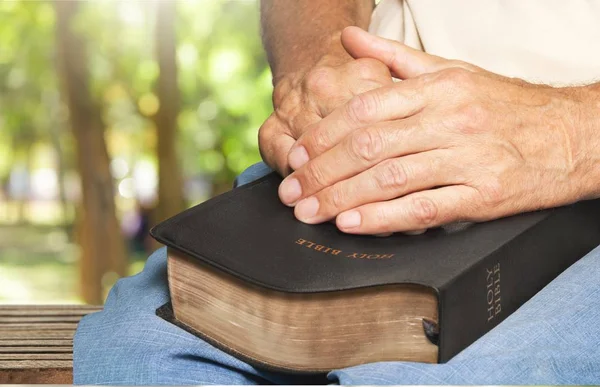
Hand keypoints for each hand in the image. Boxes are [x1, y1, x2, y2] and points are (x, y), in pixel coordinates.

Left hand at [277, 27, 598, 233]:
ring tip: (310, 211)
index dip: (323, 135)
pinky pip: (424, 209)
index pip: (365, 110)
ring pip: (390, 178)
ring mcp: (467, 158)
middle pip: (368, 147)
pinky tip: (352, 223)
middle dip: (321, 171)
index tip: (298, 155)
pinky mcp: (483, 195)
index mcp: (437, 89)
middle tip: (291, 192)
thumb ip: (395, 56)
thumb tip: (350, 39)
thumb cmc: (505, 105)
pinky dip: (383, 218)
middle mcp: (449, 120)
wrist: (573, 135)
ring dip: (341, 198)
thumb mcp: (452, 70)